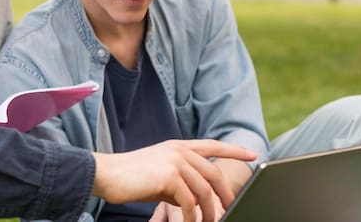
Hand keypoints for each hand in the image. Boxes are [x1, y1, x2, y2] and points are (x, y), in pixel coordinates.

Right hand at [91, 139, 254, 221]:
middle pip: (213, 174)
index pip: (212, 145)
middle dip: (225, 195)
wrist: (107, 174)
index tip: (253, 154)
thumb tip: (196, 200)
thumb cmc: (131, 177)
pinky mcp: (169, 177)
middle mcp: (178, 150)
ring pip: (204, 191)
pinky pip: (189, 202)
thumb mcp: (159, 174)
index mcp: (177, 146)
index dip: (234, 150)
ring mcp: (174, 162)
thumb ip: (180, 180)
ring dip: (209, 212)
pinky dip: (191, 217)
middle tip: (230, 209)